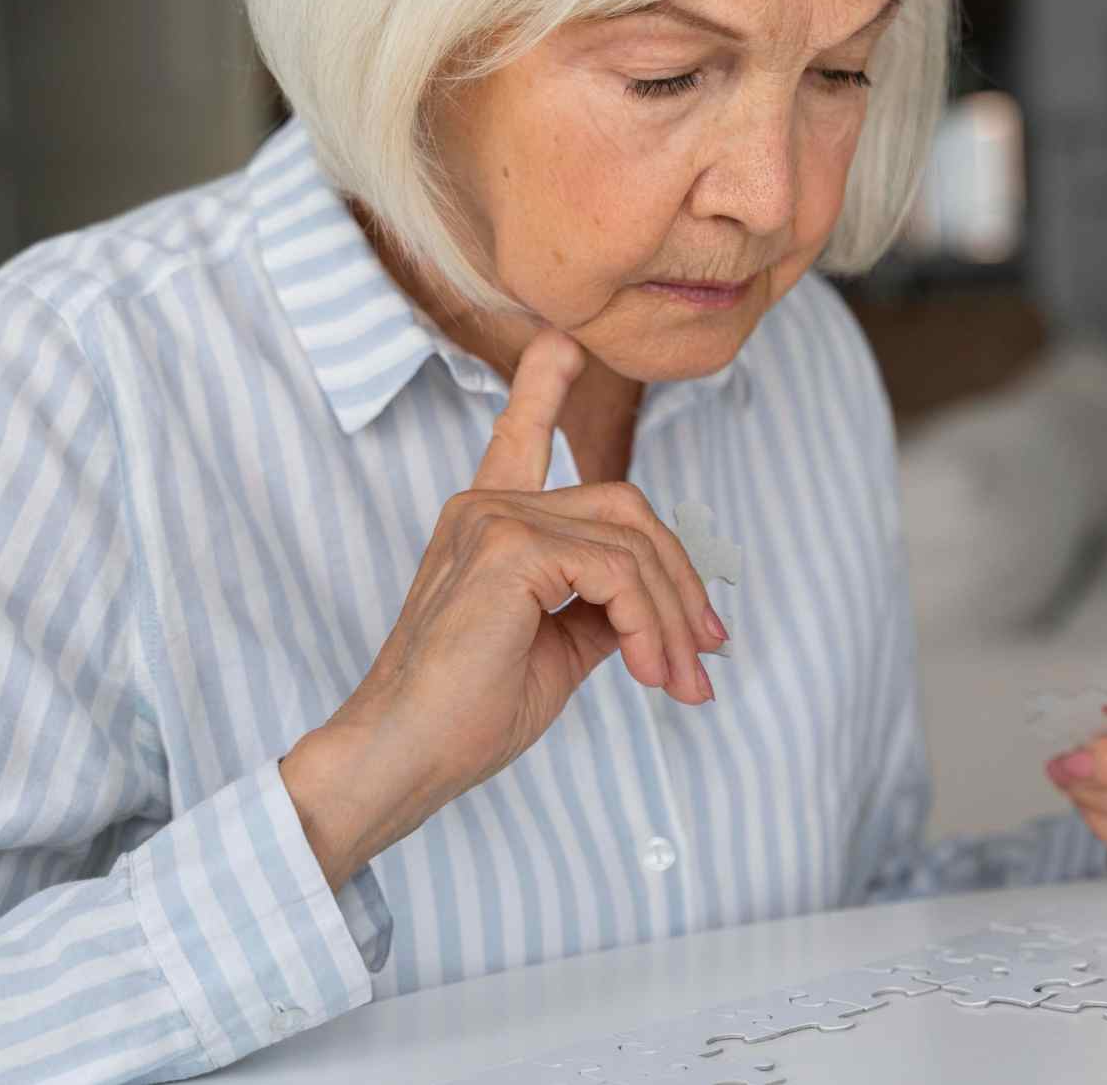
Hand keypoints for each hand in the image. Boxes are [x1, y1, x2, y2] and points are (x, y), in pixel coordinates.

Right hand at [281, 327, 726, 888]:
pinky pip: (617, 572)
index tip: (561, 347)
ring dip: (670, 620)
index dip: (543, 389)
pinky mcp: (507, 548)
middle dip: (679, 581)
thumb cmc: (466, 717)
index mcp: (489, 525)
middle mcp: (487, 505)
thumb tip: (655, 604)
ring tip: (678, 683)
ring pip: (632, 545)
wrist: (402, 760)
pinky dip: (647, 624)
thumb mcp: (555, 650)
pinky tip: (646, 672)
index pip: (519, 437)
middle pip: (626, 509)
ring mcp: (494, 518)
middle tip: (704, 654)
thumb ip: (598, 608)